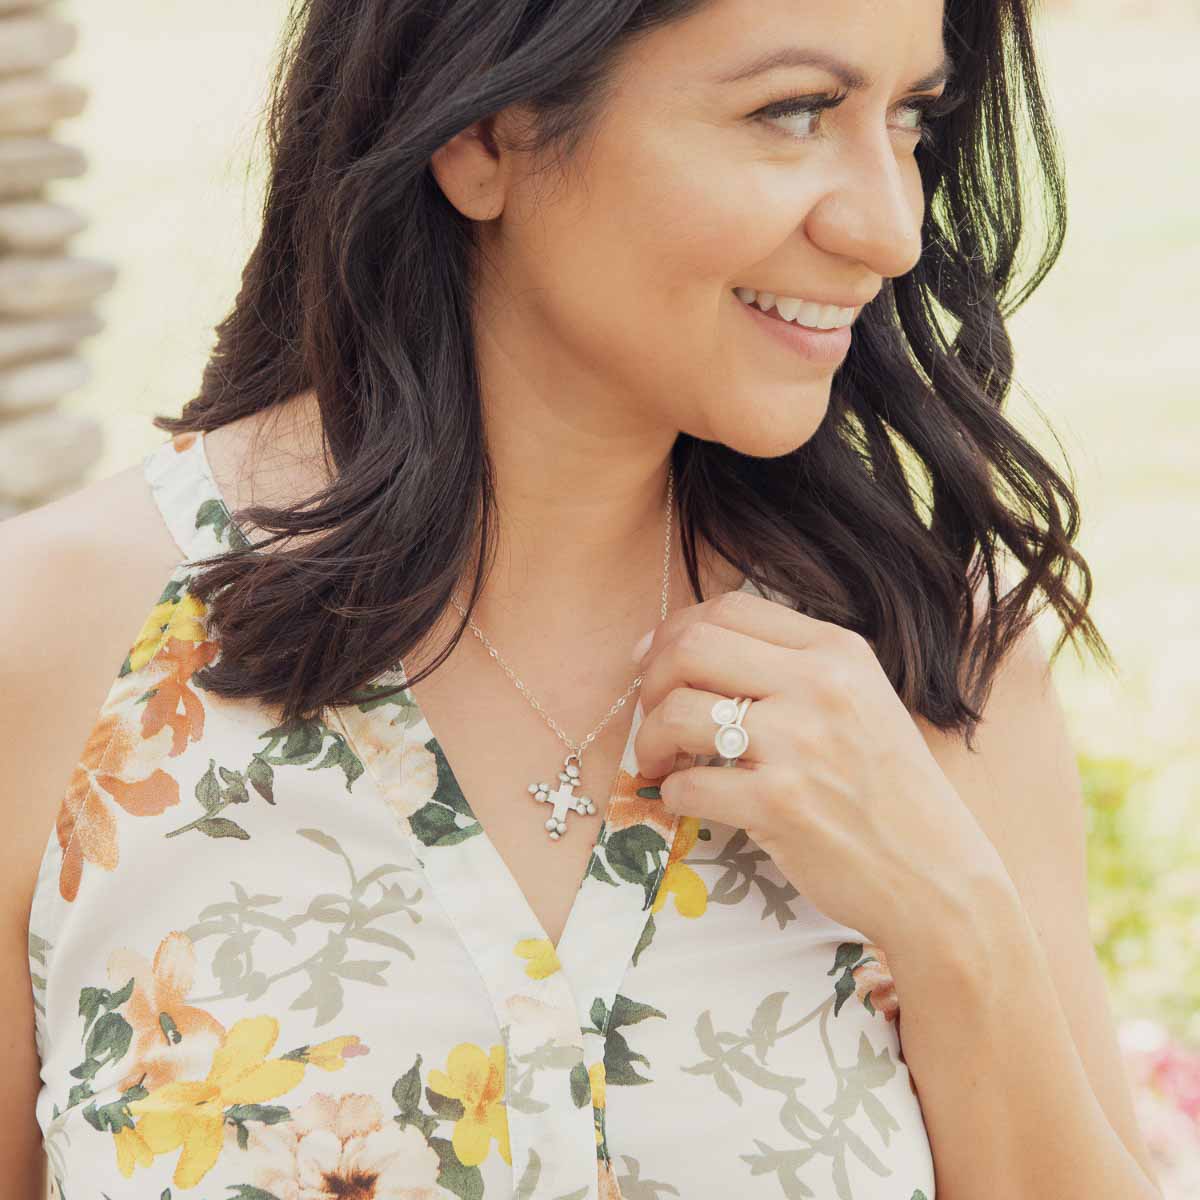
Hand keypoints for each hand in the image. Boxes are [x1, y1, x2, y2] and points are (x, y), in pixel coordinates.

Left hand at [631, 587, 1007, 949]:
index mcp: (837, 651)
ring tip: (660, 761)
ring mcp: (800, 745)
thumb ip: (789, 668)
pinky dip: (672, 793)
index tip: (651, 661)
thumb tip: (680, 647)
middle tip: (651, 714)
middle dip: (651, 680)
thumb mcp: (858, 701)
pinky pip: (688, 784)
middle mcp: (819, 686)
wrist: (938, 876)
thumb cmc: (888, 790)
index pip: (729, 608)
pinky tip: (687, 798)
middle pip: (691, 648)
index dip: (674, 630)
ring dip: (651, 740)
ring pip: (677, 713)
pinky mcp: (780, 805)